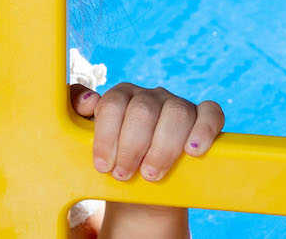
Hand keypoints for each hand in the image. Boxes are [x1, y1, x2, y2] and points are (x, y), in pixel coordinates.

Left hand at [70, 82, 223, 181]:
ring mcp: (178, 105)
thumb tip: (87, 102)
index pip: (113, 104)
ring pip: (176, 114)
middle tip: (123, 174)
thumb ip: (74, 114)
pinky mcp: (203, 118)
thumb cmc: (112, 160)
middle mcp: (150, 96)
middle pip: (143, 110)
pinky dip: (204, 130)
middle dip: (132, 147)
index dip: (106, 136)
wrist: (139, 188)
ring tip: (150, 174)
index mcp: (121, 96)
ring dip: (162, 148)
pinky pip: (211, 113)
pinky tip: (193, 151)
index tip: (102, 165)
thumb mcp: (85, 141)